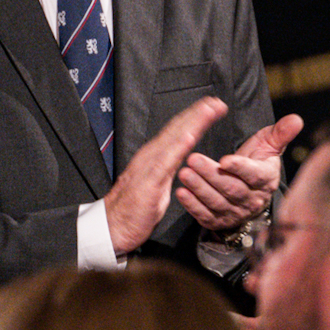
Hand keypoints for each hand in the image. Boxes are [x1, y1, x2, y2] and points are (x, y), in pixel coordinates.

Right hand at [104, 96, 227, 252]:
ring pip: (173, 139)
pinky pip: (164, 162)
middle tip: (217, 102)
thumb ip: (169, 167)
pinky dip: (177, 147)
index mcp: (155, 156)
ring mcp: (148, 166)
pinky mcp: (148, 182)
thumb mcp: (159, 183)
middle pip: (178, 129)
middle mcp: (151, 155)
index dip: (195, 117)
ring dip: (192, 123)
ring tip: (208, 111)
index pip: (178, 131)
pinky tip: (189, 137)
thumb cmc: (135, 208)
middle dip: (198, 114)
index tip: (212, 107)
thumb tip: (181, 158)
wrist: (112, 227)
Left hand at [177, 114, 303, 230]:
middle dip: (212, 175)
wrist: (248, 192)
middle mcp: (253, 200)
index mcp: (266, 180)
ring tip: (184, 173)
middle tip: (193, 159)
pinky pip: (206, 216)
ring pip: (217, 202)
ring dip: (199, 189)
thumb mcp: (268, 147)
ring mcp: (236, 213)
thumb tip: (296, 119)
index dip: (240, 168)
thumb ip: (280, 133)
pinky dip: (193, 206)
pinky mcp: (220, 222)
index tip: (224, 159)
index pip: (254, 174)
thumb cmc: (256, 163)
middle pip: (232, 189)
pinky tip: (181, 193)